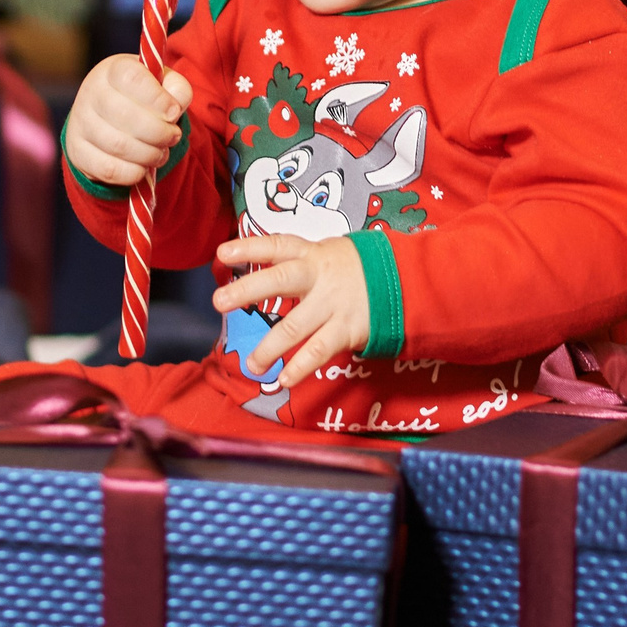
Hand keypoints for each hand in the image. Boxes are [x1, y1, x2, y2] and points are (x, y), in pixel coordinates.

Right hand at [65, 52, 195, 188]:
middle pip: (124, 115)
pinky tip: (143, 168)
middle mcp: (91, 92)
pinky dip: (132, 173)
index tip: (174, 113)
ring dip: (148, 154)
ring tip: (160, 153)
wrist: (108, 115)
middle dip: (158, 132)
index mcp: (114, 70)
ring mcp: (80, 122)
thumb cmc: (142, 96)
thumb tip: (175, 107)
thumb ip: (177, 89)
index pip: (132, 79)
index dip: (157, 99)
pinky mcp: (77, 151)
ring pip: (117, 145)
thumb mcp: (162, 84)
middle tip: (172, 137)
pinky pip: (107, 168)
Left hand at [212, 234, 370, 386]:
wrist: (407, 283)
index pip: (278, 246)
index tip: (222, 253)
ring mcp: (334, 304)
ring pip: (295, 326)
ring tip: (251, 364)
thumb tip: (260, 274)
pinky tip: (284, 380)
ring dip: (269, 347)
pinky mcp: (347, 329)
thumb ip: (301, 263)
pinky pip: (318, 351)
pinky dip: (300, 368)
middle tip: (219, 301)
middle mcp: (321, 277)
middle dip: (248, 290)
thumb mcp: (331, 255)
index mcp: (314, 255)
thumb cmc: (359, 270)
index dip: (249, 248)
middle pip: (280, 279)